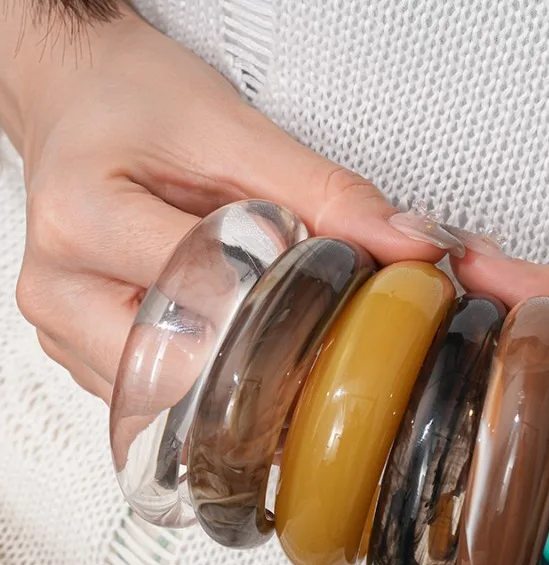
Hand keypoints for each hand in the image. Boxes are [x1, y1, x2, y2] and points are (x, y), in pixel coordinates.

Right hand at [6, 7, 441, 402]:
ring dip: (228, 374)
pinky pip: (152, 394)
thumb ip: (326, 193)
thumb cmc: (137, 106)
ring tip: (257, 330)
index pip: (206, 289)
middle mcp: (58, 286)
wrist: (80, 104)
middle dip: (257, 356)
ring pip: (168, 396)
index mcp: (85, 217)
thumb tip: (410, 246)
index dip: (281, 297)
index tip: (329, 293)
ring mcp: (61, 329)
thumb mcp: (236, 130)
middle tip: (306, 332)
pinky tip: (221, 342)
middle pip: (185, 362)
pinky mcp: (78, 351)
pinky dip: (199, 377)